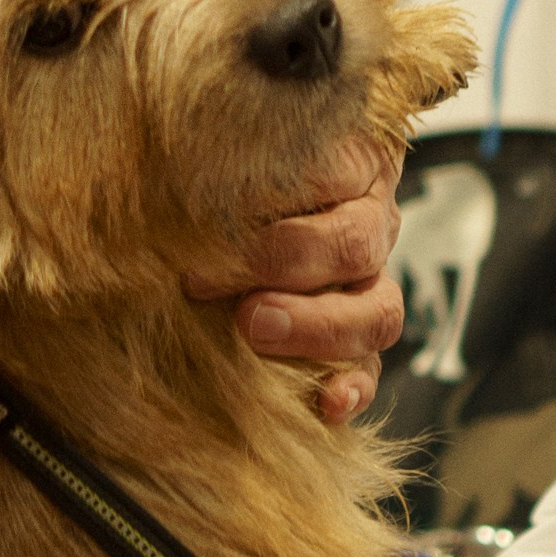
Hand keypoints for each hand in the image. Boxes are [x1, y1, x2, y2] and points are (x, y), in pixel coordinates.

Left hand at [184, 135, 403, 423]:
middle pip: (355, 248)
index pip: (334, 173)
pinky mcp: (356, 345)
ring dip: (315, 327)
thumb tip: (178, 180)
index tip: (201, 221)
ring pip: (377, 313)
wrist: (206, 236)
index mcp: (351, 163)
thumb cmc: (213, 175)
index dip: (269, 198)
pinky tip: (326, 402)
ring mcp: (370, 287)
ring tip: (252, 328)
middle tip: (209, 280)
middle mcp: (370, 224)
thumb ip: (215, 157)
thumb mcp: (216, 154)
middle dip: (283, 265)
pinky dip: (351, 388)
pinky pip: (371, 371)